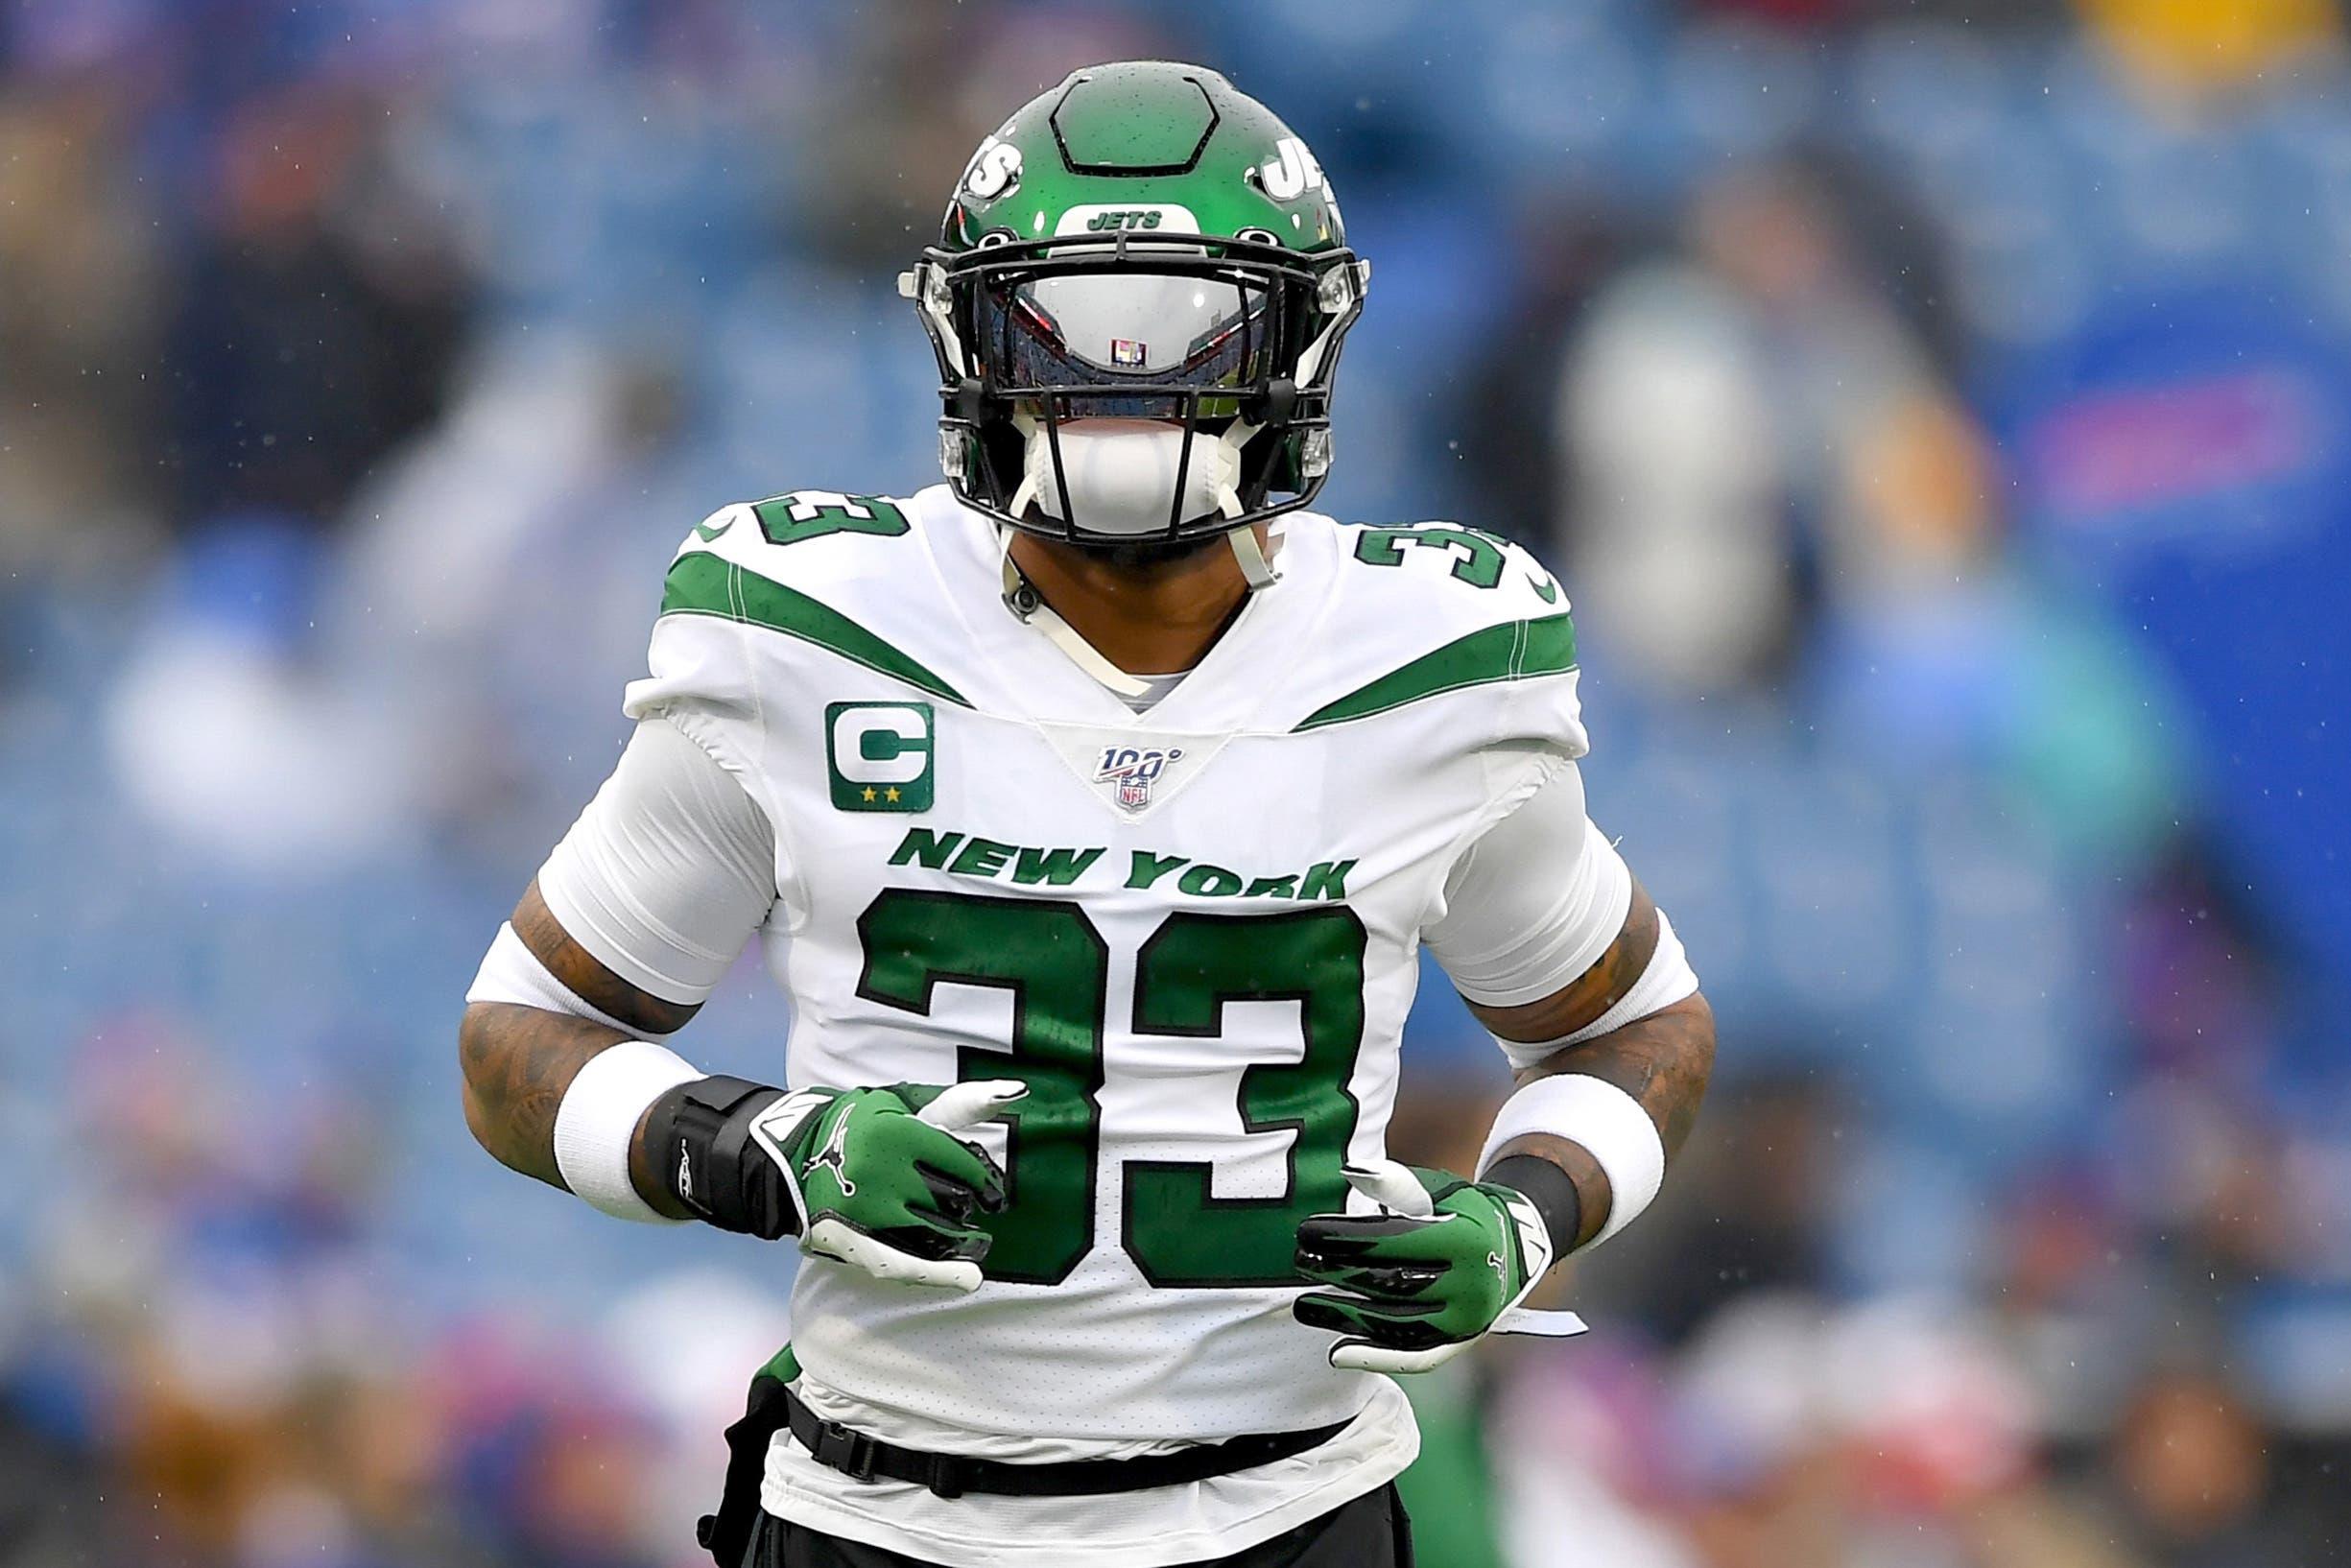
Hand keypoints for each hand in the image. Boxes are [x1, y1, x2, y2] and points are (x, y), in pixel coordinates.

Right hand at [751, 1079, 1025, 1292]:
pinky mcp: (854, 1242)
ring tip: (973, 1242)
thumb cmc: (863, 1127)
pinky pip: (906, 1263)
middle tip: (964, 1208)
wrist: (795, 1157)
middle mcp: (883, 1172)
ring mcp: (868, 1211)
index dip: (983, 1181)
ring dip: (961, 1240)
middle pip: (951, 1199)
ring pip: (936, 1232)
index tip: (991, 1192)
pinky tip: (969, 1278)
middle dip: (962, 1204)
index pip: (961, 1164)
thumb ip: (960, 1104)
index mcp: (896, 1133)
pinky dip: (942, 1274)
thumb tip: (1016, 1092)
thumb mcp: (903, 1106)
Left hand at [1292, 1159, 1559, 1372]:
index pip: (1392, 1241)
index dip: (1344, 1237)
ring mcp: (1467, 1320)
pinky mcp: (1459, 1343)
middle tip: (1298, 1261)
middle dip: (1337, 1273)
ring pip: (1397, 1324)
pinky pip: (1414, 1356)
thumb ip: (1396, 1183)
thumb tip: (1349, 1172)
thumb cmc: (1463, 1211)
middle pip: (1390, 1282)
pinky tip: (1337, 1352)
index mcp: (1466, 1238)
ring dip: (1345, 1317)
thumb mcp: (1438, 1190)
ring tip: (1304, 1306)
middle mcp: (1471, 1284)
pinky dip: (1375, 1356)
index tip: (1305, 1231)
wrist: (1514, 1250)